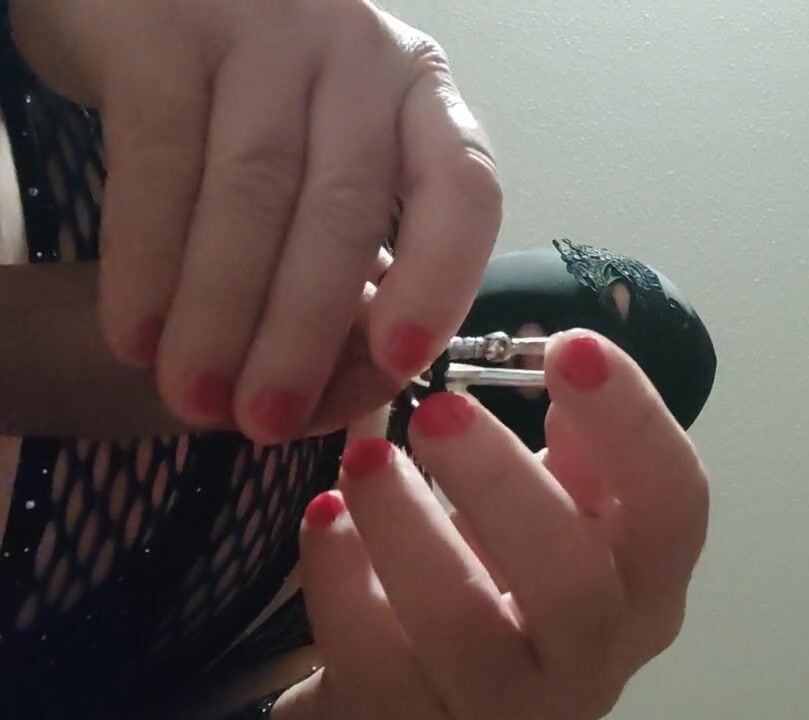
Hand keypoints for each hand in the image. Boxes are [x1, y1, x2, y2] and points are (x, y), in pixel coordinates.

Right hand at [11, 0, 500, 442]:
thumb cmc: (261, 110)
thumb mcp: (330, 165)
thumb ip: (350, 263)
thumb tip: (331, 396)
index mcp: (422, 99)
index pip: (463, 188)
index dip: (440, 280)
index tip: (399, 364)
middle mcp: (359, 59)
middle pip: (345, 209)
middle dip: (304, 330)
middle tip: (264, 421)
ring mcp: (264, 36)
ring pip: (253, 192)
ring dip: (223, 312)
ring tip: (197, 398)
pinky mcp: (163, 34)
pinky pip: (158, 160)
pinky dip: (147, 258)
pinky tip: (136, 334)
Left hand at [273, 331, 709, 718]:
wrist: (428, 697)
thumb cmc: (502, 582)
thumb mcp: (556, 516)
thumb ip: (579, 452)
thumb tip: (569, 357)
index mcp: (642, 588)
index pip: (674, 507)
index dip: (632, 423)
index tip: (569, 344)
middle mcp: (592, 659)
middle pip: (573, 580)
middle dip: (502, 483)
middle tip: (438, 408)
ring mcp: (503, 709)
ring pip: (462, 626)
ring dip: (406, 525)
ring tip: (364, 458)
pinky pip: (372, 659)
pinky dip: (341, 580)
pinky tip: (326, 518)